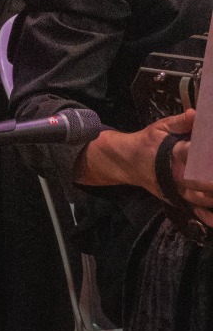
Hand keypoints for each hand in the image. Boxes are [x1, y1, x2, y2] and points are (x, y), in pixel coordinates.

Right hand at [155, 108, 212, 227]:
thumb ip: (180, 122)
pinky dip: (207, 216)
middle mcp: (173, 173)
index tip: (212, 154)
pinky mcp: (176, 199)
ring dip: (212, 196)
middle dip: (211, 180)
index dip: (207, 155)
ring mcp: (174, 189)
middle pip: (198, 180)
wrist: (126, 161)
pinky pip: (194, 210)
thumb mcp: (159, 127)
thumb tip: (197, 114)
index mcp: (170, 152)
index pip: (191, 154)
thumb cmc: (147, 142)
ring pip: (199, 197)